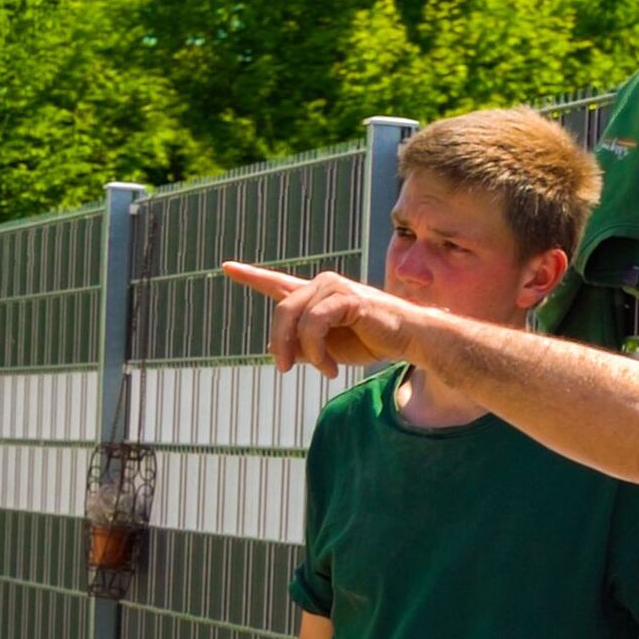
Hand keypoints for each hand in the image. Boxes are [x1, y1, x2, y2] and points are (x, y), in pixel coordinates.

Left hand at [222, 262, 417, 376]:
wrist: (411, 340)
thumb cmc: (374, 342)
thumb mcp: (330, 349)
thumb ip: (304, 347)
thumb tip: (279, 352)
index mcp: (317, 295)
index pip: (278, 283)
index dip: (251, 276)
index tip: (226, 267)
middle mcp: (322, 285)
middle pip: (282, 310)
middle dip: (278, 343)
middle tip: (282, 369)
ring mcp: (334, 287)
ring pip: (297, 319)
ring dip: (305, 352)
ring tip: (324, 371)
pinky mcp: (347, 297)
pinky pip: (315, 324)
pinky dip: (318, 351)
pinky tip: (330, 368)